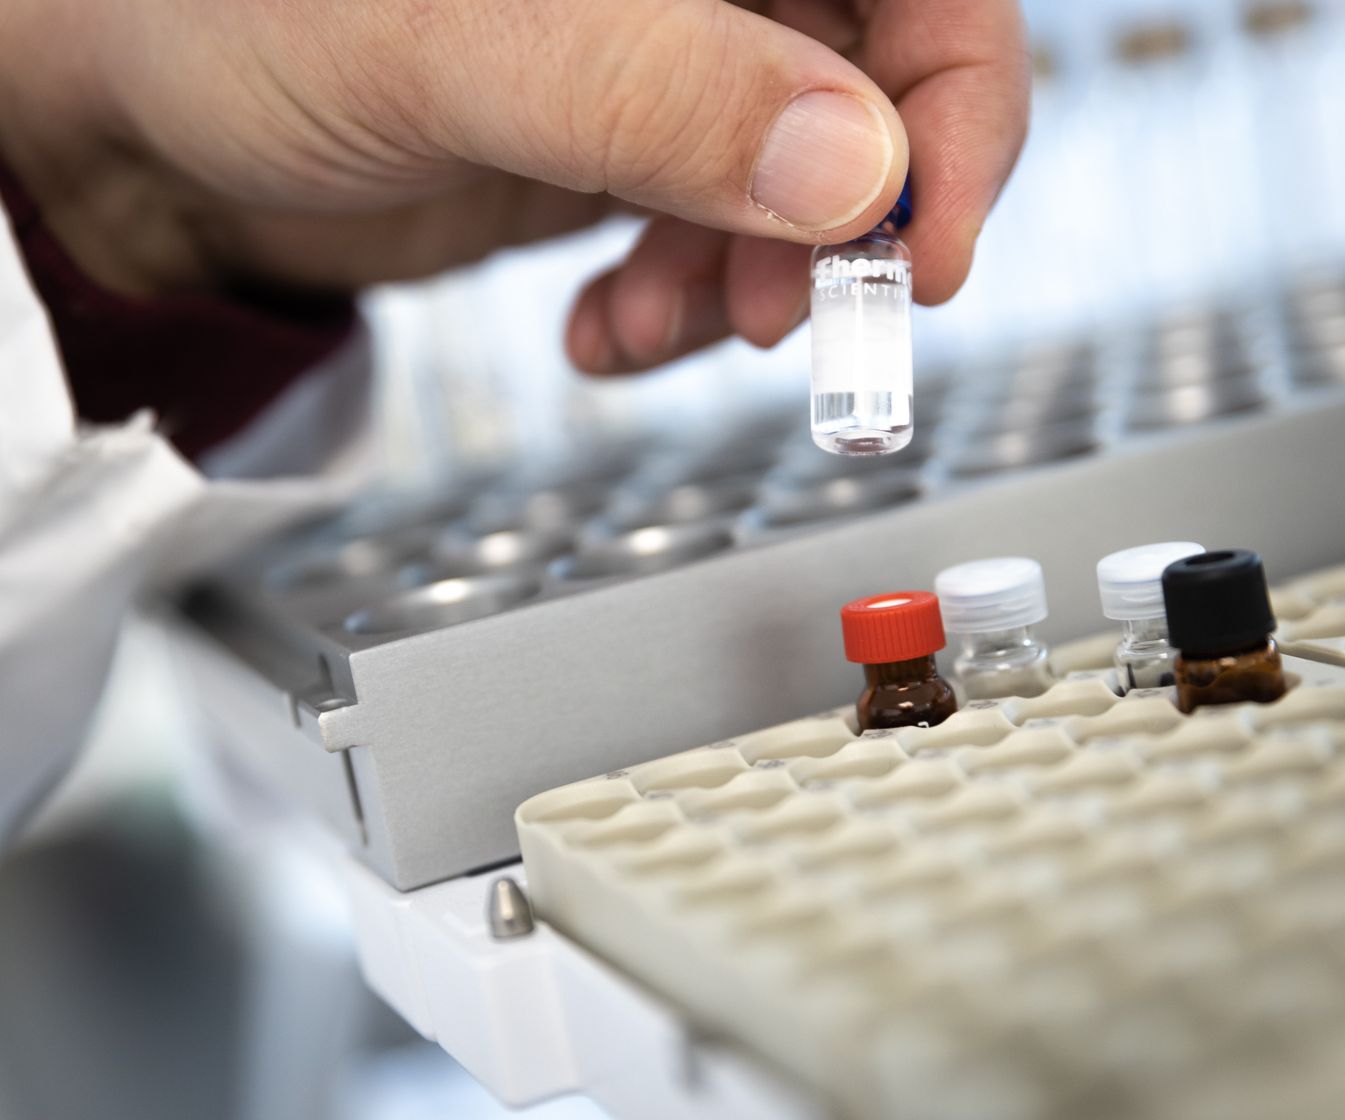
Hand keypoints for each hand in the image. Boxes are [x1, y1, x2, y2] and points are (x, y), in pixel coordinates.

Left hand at [0, 0, 1027, 372]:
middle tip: (778, 320)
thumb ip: (651, 90)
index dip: (958, 102)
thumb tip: (857, 168)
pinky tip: (610, 332)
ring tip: (657, 329)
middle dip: (843, 224)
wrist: (151, 124)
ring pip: (801, 183)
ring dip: (751, 283)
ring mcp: (669, 61)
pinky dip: (680, 305)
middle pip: (876, 85)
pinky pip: (715, 237)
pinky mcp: (630, 146)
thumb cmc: (235, 18)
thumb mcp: (449, 48)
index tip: (926, 247)